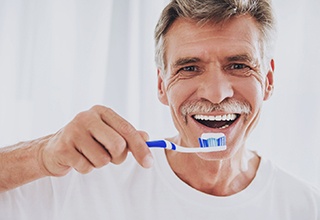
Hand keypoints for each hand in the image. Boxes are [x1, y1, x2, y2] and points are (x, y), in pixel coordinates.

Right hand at [38, 105, 152, 175]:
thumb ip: (128, 135)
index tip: (149, 163)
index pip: (127, 129)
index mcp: (101, 111)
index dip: (141, 148)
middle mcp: (86, 117)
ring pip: (103, 160)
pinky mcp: (63, 148)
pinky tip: (78, 159)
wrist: (54, 149)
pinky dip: (86, 168)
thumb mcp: (108, 133)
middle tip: (110, 156)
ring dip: (100, 163)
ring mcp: (73, 131)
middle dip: (118, 157)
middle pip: (118, 145)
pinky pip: (87, 167)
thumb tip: (147, 138)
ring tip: (89, 155)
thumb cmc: (87, 140)